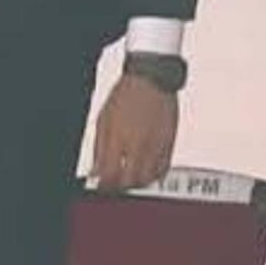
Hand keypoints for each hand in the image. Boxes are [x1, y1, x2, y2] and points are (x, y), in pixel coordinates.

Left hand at [88, 74, 177, 191]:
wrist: (152, 77)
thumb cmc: (126, 94)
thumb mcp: (103, 120)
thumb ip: (99, 150)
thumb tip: (95, 173)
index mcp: (119, 138)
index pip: (110, 175)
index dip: (105, 186)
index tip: (102, 187)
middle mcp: (139, 144)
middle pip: (130, 181)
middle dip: (120, 187)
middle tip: (115, 184)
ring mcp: (156, 145)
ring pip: (148, 179)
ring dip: (137, 183)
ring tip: (130, 178)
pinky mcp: (170, 142)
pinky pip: (163, 169)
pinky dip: (154, 175)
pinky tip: (146, 171)